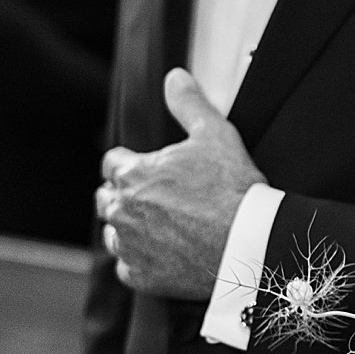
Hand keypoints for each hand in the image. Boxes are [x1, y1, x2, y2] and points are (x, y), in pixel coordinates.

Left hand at [95, 68, 265, 297]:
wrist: (247, 242)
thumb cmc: (232, 189)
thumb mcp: (215, 134)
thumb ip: (188, 103)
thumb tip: (174, 78)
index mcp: (133, 174)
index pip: (112, 163)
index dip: (132, 163)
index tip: (151, 170)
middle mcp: (122, 210)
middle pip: (107, 198)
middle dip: (126, 195)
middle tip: (158, 198)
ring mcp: (129, 246)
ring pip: (114, 233)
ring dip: (130, 229)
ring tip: (162, 226)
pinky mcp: (140, 276)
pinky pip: (127, 267)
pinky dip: (140, 261)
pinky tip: (164, 253)